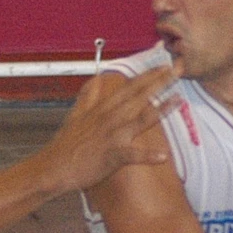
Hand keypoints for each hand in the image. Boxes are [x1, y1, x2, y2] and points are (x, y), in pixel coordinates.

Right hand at [40, 64, 180, 192]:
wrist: (53, 167)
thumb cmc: (64, 145)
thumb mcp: (75, 114)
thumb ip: (88, 96)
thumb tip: (96, 80)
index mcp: (102, 108)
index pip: (129, 87)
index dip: (147, 75)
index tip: (163, 65)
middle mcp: (109, 118)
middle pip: (138, 96)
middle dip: (160, 82)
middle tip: (178, 69)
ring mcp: (112, 136)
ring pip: (140, 120)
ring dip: (161, 110)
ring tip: (179, 99)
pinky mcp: (111, 156)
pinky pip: (132, 155)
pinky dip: (147, 156)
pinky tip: (163, 156)